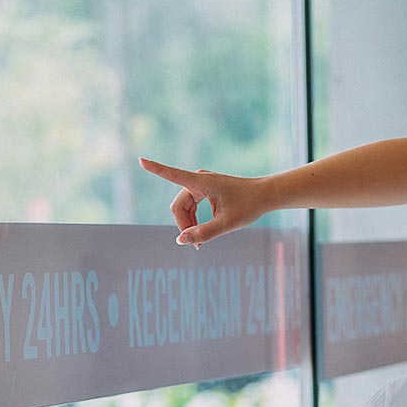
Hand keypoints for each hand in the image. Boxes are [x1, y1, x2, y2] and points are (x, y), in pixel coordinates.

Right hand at [139, 157, 273, 245]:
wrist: (266, 195)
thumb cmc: (249, 206)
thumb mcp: (227, 224)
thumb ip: (204, 233)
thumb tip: (180, 240)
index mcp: (203, 182)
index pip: (173, 175)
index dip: (156, 169)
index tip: (140, 160)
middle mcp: (199, 179)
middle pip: (179, 206)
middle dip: (184, 226)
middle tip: (198, 246)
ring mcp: (201, 183)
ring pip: (183, 208)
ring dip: (189, 225)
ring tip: (200, 243)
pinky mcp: (204, 189)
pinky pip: (191, 206)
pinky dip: (194, 220)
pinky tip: (201, 234)